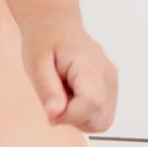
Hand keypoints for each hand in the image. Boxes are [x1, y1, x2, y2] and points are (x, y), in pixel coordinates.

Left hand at [20, 12, 117, 131]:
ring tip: (63, 95)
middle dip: (74, 120)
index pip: (92, 105)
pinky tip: (71, 95)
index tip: (50, 109)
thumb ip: (46, 88)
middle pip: (101, 120)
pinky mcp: (110, 88)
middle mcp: (108, 76)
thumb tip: (55, 113)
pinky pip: (101, 114)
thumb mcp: (35, 62)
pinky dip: (84, 113)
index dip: (69, 116)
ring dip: (79, 118)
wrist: (55, 25)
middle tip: (56, 101)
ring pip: (103, 121)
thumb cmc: (44, 41)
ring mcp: (112, 82)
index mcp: (90, 66)